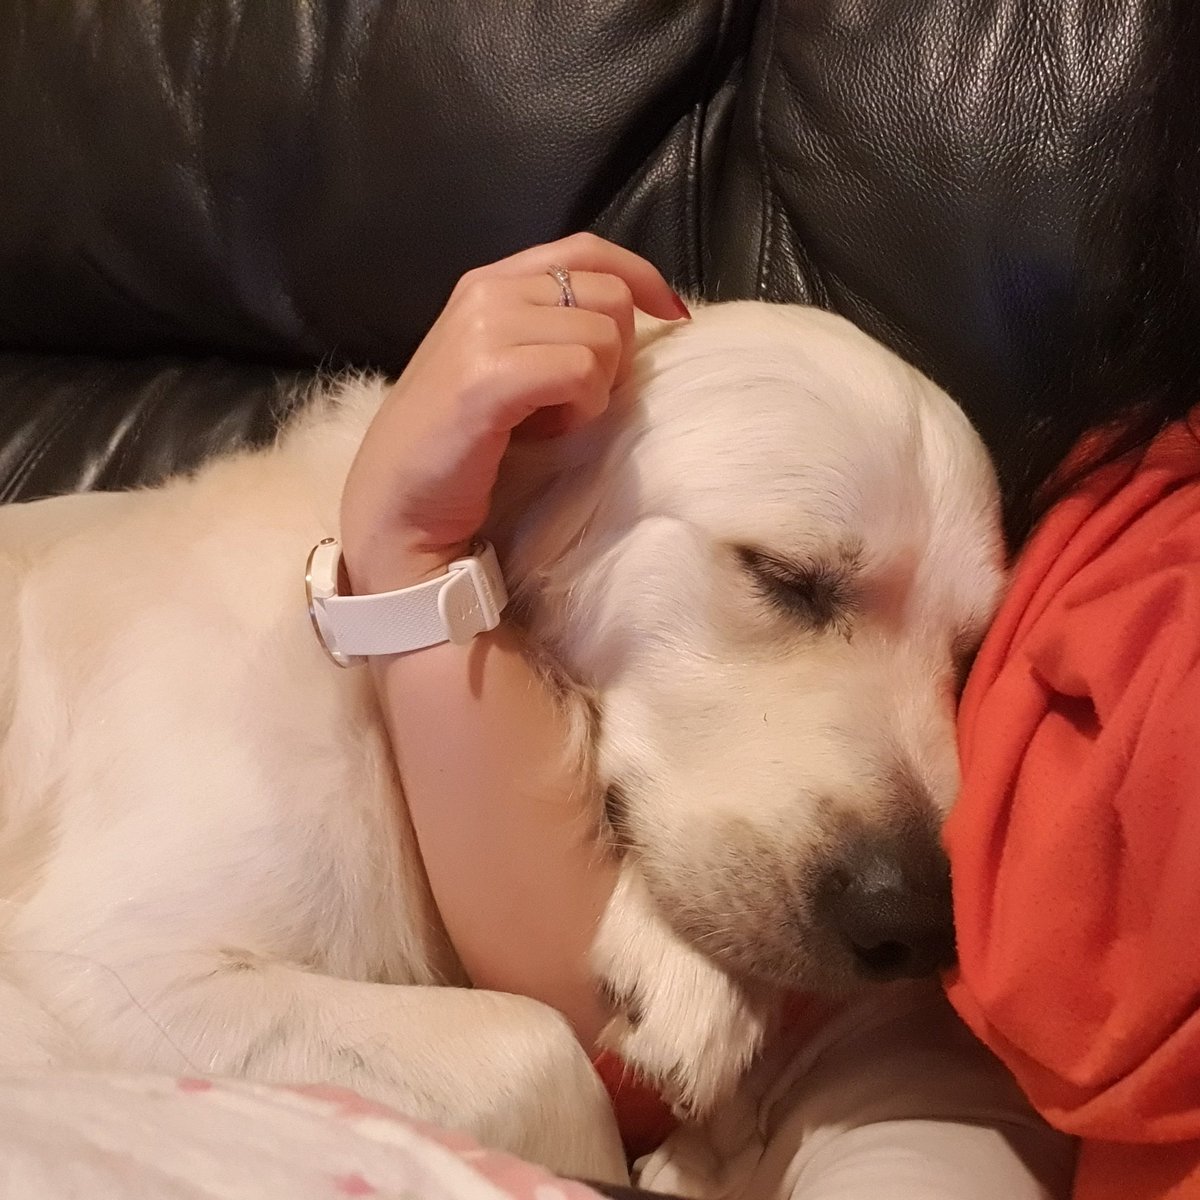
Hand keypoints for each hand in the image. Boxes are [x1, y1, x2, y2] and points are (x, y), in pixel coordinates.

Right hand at [340, 232, 689, 593]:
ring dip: (596, 388)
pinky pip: (581, 370)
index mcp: (489, 281)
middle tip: (580, 399)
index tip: (672, 317)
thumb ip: (549, 326)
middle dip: (618, 354)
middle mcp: (486, 291)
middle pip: (609, 293)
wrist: (397, 501)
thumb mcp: (503, 362)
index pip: (588, 250)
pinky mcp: (488, 375)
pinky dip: (582, 408)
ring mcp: (483, 329)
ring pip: (603, 335)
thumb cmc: (458, 440)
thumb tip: (632, 313)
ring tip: (554, 420)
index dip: (643, 275)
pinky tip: (550, 431)